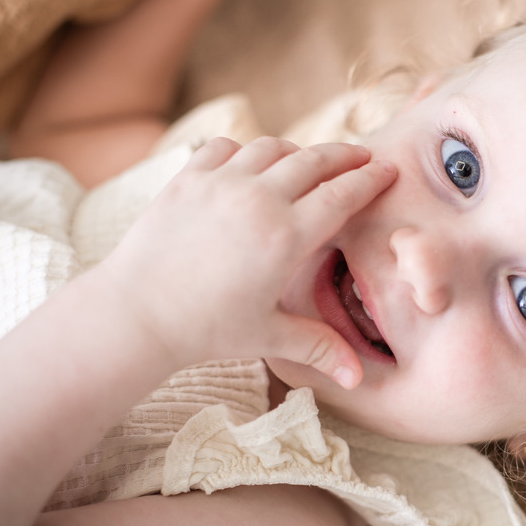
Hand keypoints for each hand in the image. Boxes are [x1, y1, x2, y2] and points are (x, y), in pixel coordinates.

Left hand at [97, 137, 395, 384]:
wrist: (136, 313)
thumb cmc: (205, 329)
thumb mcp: (269, 337)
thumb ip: (319, 348)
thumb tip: (358, 378)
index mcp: (286, 236)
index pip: (343, 195)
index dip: (370, 180)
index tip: (388, 171)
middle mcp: (258, 199)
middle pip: (315, 161)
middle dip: (346, 156)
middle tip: (364, 157)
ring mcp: (221, 183)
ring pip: (272, 148)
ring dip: (297, 152)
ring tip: (310, 162)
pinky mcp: (188, 178)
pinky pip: (225, 147)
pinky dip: (245, 150)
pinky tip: (251, 164)